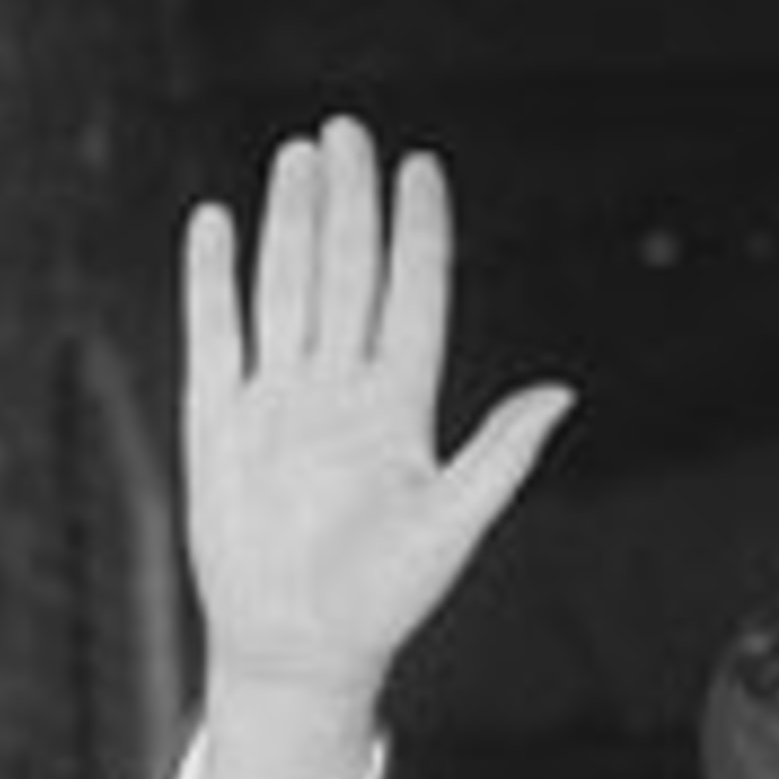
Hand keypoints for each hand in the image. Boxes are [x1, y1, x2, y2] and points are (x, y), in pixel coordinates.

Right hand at [181, 116, 570, 778]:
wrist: (301, 647)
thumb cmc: (387, 598)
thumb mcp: (451, 525)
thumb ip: (500, 455)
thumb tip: (565, 391)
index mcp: (402, 409)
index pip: (414, 298)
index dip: (420, 233)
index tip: (423, 168)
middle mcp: (343, 392)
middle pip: (348, 275)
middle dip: (351, 204)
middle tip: (350, 131)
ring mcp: (282, 401)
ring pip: (286, 289)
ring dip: (291, 224)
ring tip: (297, 156)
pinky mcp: (221, 420)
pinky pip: (216, 333)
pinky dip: (213, 279)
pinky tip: (217, 223)